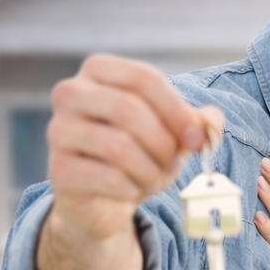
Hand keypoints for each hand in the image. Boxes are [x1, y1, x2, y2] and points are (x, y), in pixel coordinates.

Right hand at [38, 55, 222, 269]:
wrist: (100, 199)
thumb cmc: (137, 154)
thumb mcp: (170, 133)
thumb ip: (195, 121)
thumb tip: (211, 120)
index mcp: (97, 71)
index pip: (142, 77)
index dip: (175, 108)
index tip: (195, 137)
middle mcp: (70, 94)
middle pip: (127, 108)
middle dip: (162, 141)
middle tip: (174, 161)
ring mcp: (59, 131)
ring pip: (118, 146)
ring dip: (149, 169)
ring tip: (155, 178)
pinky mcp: (58, 169)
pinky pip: (108, 178)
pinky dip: (133, 189)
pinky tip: (134, 191)